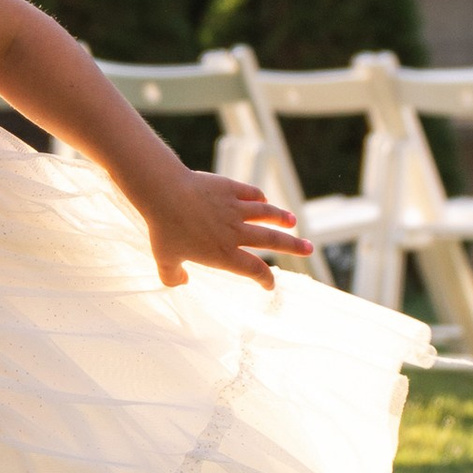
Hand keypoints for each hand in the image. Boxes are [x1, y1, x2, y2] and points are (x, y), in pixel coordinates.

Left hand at [145, 171, 312, 290]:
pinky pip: (250, 193)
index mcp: (223, 254)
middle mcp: (235, 232)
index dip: (266, 280)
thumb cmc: (163, 229)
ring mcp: (235, 208)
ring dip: (281, 218)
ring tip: (293, 222)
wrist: (164, 194)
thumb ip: (172, 276)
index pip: (254, 270)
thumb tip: (181, 281)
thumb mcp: (164, 260)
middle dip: (293, 246)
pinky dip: (259, 198)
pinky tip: (263, 200)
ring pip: (266, 214)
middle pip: (272, 240)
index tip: (270, 285)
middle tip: (308, 249)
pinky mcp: (229, 188)